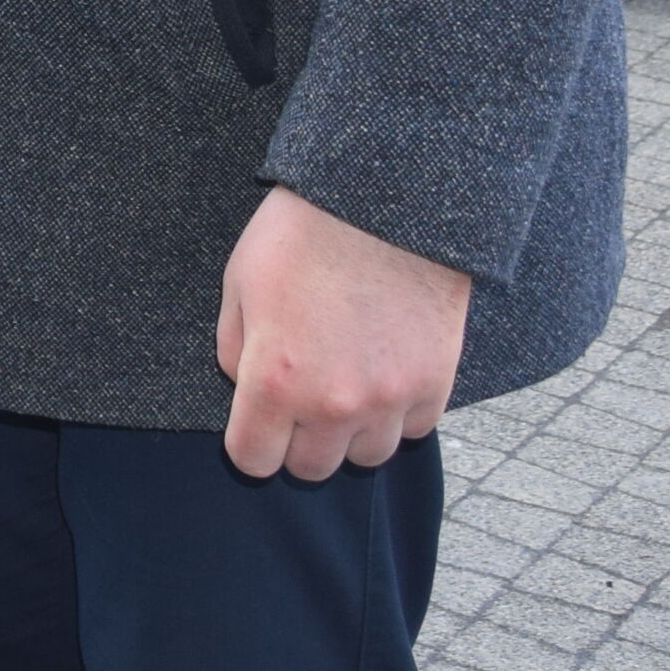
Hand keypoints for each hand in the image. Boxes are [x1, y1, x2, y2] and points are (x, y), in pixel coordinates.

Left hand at [214, 187, 472, 480]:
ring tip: (346, 385)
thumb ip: (235, 350)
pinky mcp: (434, 384)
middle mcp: (333, 404)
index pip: (254, 460)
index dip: (250, 443)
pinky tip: (385, 372)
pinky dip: (398, 412)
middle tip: (301, 400)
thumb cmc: (301, 235)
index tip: (256, 422)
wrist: (385, 201)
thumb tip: (246, 387)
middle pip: (311, 468)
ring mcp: (389, 399)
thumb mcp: (239, 284)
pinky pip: (413, 429)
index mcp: (274, 382)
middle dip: (298, 442)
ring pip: (366, 456)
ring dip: (351, 432)